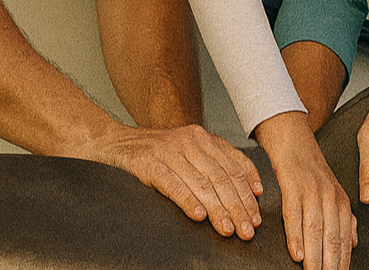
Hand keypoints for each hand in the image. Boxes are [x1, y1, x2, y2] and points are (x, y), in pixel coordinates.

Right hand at [85, 123, 262, 238]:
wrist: (111, 141)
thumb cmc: (152, 153)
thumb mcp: (187, 152)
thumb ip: (213, 165)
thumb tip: (249, 189)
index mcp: (202, 138)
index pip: (233, 167)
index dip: (248, 193)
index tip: (257, 214)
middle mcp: (189, 141)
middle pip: (222, 178)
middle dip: (238, 207)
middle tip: (248, 230)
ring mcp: (169, 150)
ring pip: (202, 183)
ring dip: (218, 210)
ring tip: (229, 229)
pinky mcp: (148, 163)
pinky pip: (172, 184)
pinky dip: (187, 201)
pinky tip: (198, 216)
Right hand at [254, 111, 355, 269]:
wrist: (293, 140)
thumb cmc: (311, 171)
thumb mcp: (334, 193)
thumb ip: (345, 218)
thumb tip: (354, 244)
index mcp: (342, 202)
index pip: (345, 241)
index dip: (343, 263)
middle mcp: (330, 198)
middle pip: (333, 239)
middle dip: (331, 266)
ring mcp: (312, 191)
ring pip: (315, 231)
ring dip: (315, 258)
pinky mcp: (293, 185)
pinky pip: (294, 215)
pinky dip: (296, 237)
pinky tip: (297, 254)